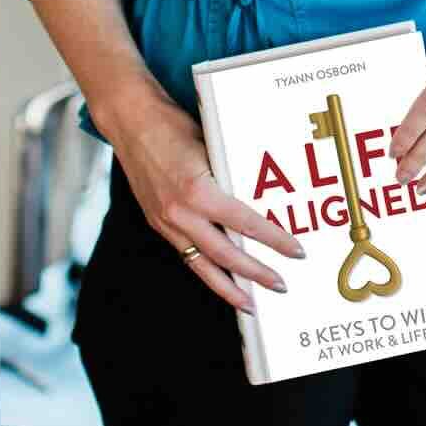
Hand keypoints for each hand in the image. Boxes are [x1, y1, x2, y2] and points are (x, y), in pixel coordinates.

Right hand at [109, 89, 306, 314]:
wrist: (130, 121)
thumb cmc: (172, 125)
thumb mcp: (211, 145)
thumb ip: (231, 173)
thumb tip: (262, 192)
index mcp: (198, 190)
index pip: (245, 224)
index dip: (273, 240)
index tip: (295, 251)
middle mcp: (180, 212)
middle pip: (225, 255)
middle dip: (255, 274)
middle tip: (281, 286)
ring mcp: (166, 221)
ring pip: (201, 265)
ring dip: (228, 287)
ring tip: (250, 304)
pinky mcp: (158, 222)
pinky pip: (186, 254)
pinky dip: (206, 270)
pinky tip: (221, 279)